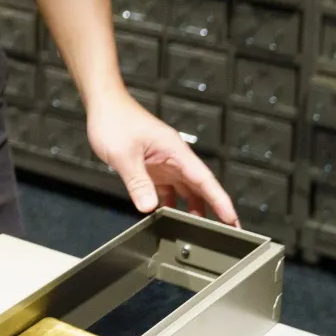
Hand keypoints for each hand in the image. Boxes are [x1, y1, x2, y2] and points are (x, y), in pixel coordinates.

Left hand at [87, 94, 238, 225]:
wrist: (103, 105)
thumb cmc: (115, 120)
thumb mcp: (123, 155)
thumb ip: (137, 182)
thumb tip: (149, 207)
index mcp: (175, 151)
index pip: (204, 179)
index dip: (219, 201)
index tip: (232, 219)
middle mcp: (174, 157)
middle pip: (200, 187)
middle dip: (214, 208)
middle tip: (227, 231)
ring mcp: (164, 162)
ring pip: (185, 188)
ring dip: (191, 207)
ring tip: (198, 230)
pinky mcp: (152, 166)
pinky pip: (167, 187)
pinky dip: (169, 202)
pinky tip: (166, 215)